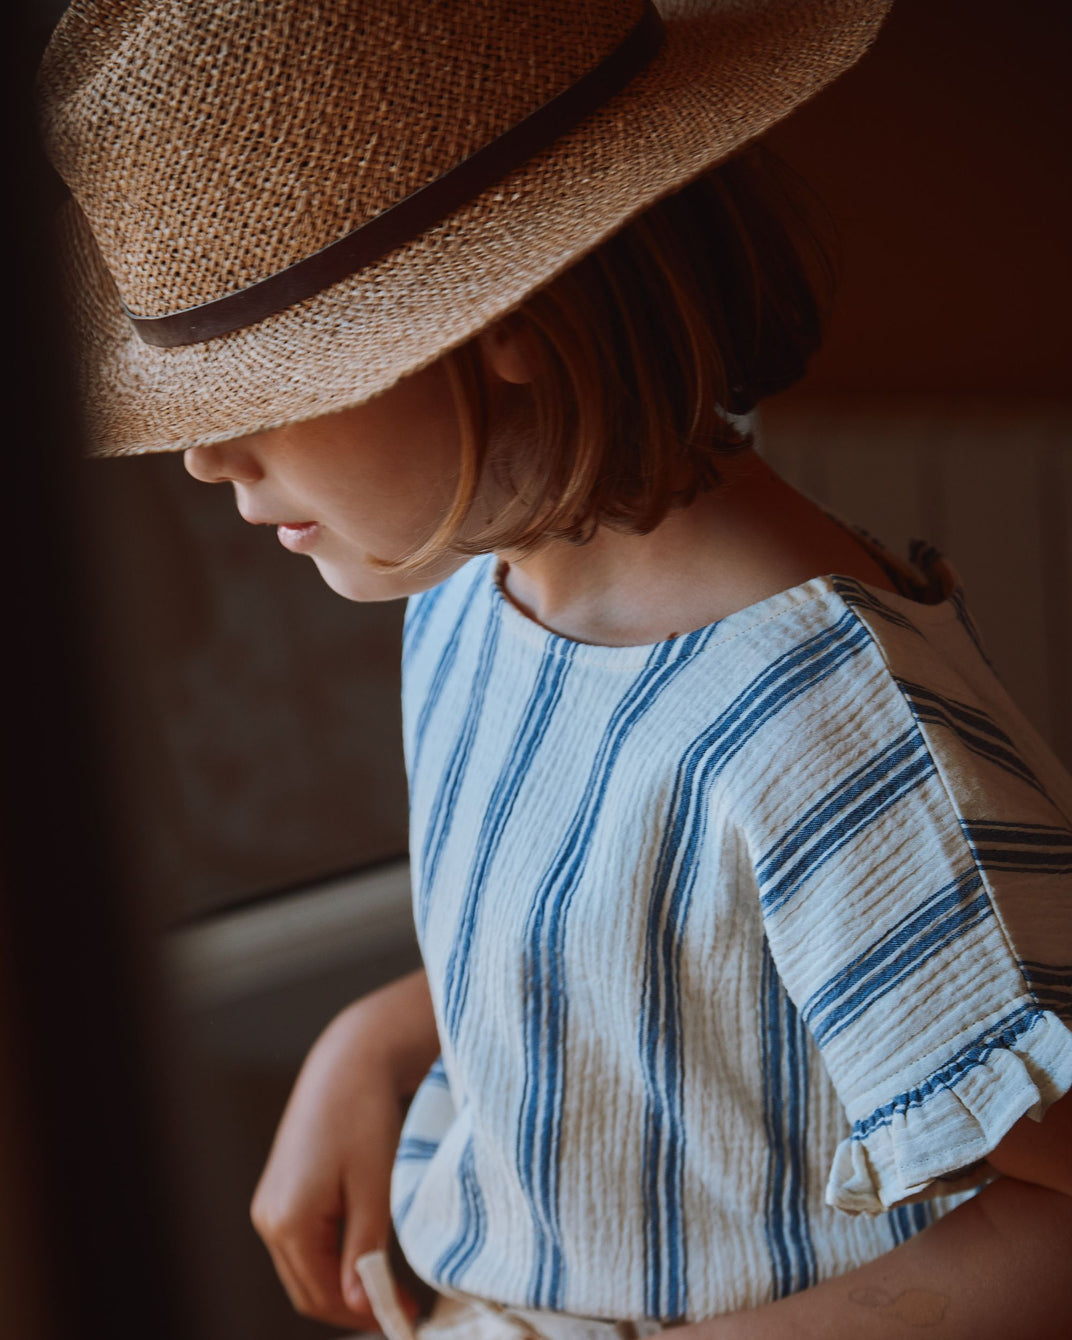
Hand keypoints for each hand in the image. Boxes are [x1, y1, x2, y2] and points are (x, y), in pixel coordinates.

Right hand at [250, 970, 438, 1329]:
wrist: (349, 1061)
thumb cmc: (364, 1116)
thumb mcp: (375, 1187)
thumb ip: (366, 1250)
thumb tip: (361, 1305)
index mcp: (288, 1221)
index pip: (322, 1296)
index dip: (363, 1315)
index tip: (405, 1318)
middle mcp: (268, 1217)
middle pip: (308, 1289)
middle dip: (352, 1306)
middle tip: (401, 1307)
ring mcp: (270, 1204)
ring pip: (305, 1268)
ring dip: (342, 1284)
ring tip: (390, 1284)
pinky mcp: (281, 1190)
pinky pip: (304, 1243)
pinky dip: (333, 1257)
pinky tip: (366, 1252)